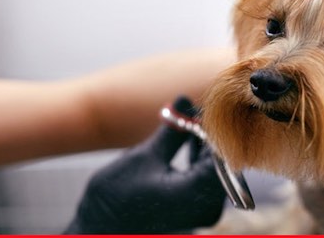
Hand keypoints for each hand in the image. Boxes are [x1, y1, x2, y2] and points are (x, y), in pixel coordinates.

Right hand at [65, 122, 226, 233]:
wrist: (100, 227)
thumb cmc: (118, 198)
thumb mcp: (146, 156)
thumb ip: (172, 130)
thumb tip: (184, 99)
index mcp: (199, 195)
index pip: (223, 153)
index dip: (213, 127)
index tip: (200, 106)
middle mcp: (207, 207)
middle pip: (220, 161)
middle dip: (207, 134)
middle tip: (191, 111)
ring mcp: (201, 211)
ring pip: (213, 169)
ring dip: (202, 145)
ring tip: (185, 123)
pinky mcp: (194, 210)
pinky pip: (204, 179)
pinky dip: (197, 160)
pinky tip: (186, 141)